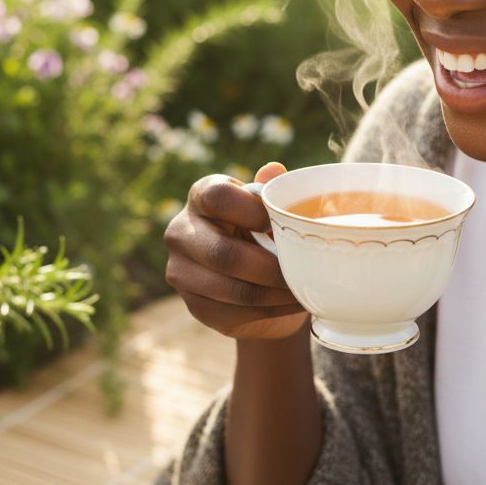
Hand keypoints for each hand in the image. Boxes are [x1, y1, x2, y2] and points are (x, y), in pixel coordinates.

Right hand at [164, 162, 308, 340]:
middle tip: (304, 271)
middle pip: (223, 253)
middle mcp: (181, 232)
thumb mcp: (268, 208)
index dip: (252, 210)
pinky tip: (292, 304)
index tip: (279, 223)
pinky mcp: (194, 306)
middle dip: (271, 267)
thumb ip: (271, 191)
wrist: (249, 277)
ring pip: (233, 289)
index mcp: (200, 196)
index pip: (218, 197)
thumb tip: (274, 171)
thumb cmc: (262, 230)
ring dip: (276, 294)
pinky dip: (271, 310)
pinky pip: (236, 312)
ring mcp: (181, 272)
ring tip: (304, 290)